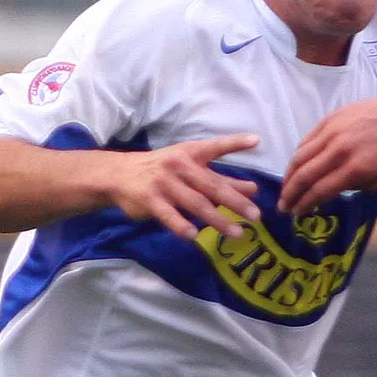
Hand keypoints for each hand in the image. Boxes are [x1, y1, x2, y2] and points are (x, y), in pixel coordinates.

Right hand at [105, 133, 260, 239]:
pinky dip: (181, 225)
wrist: (120, 174)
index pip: (215, 147)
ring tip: (236, 232)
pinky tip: (194, 235)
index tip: (255, 141)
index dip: (234, 143)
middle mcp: (179, 166)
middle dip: (236, 201)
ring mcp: (164, 183)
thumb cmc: (163, 171)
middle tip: (256, 215)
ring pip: (196, 203)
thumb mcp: (190, 168)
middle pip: (212, 185)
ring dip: (217, 220)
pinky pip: (169, 215)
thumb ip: (220, 179)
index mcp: (191, 154)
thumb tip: (253, 189)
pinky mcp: (150, 200)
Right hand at [282, 92, 376, 214]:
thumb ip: (352, 187)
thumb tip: (328, 193)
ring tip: (286, 188)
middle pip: (304, 175)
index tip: (295, 213)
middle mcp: (338, 151)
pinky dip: (298, 155)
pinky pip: (307, 140)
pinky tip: (296, 166)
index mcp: (353, 170)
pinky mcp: (329, 119)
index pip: (319, 191)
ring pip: (300, 156)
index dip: (304, 205)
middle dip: (290, 194)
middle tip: (283, 206)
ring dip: (289, 175)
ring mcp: (332, 132)